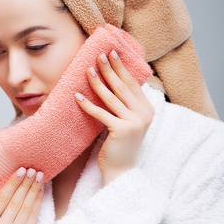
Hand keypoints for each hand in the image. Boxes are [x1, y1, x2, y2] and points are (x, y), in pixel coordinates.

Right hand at [0, 167, 44, 223]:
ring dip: (34, 189)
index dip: (12, 184)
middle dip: (25, 183)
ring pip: (26, 207)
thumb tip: (1, 184)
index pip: (1, 200)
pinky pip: (34, 216)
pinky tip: (41, 191)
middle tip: (33, 169)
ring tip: (39, 176)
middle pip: (15, 202)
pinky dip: (38, 201)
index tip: (20, 170)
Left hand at [74, 49, 153, 184]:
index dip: (121, 67)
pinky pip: (101, 113)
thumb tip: (112, 81)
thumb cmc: (120, 145)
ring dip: (98, 82)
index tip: (111, 53)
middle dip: (110, 69)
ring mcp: (134, 122)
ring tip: (87, 70)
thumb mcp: (126, 121)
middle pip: (122, 86)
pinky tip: (77, 96)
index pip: (132, 84)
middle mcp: (144, 114)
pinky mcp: (121, 130)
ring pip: (111, 97)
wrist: (122, 170)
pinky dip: (87, 104)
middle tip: (99, 55)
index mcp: (147, 109)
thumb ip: (124, 104)